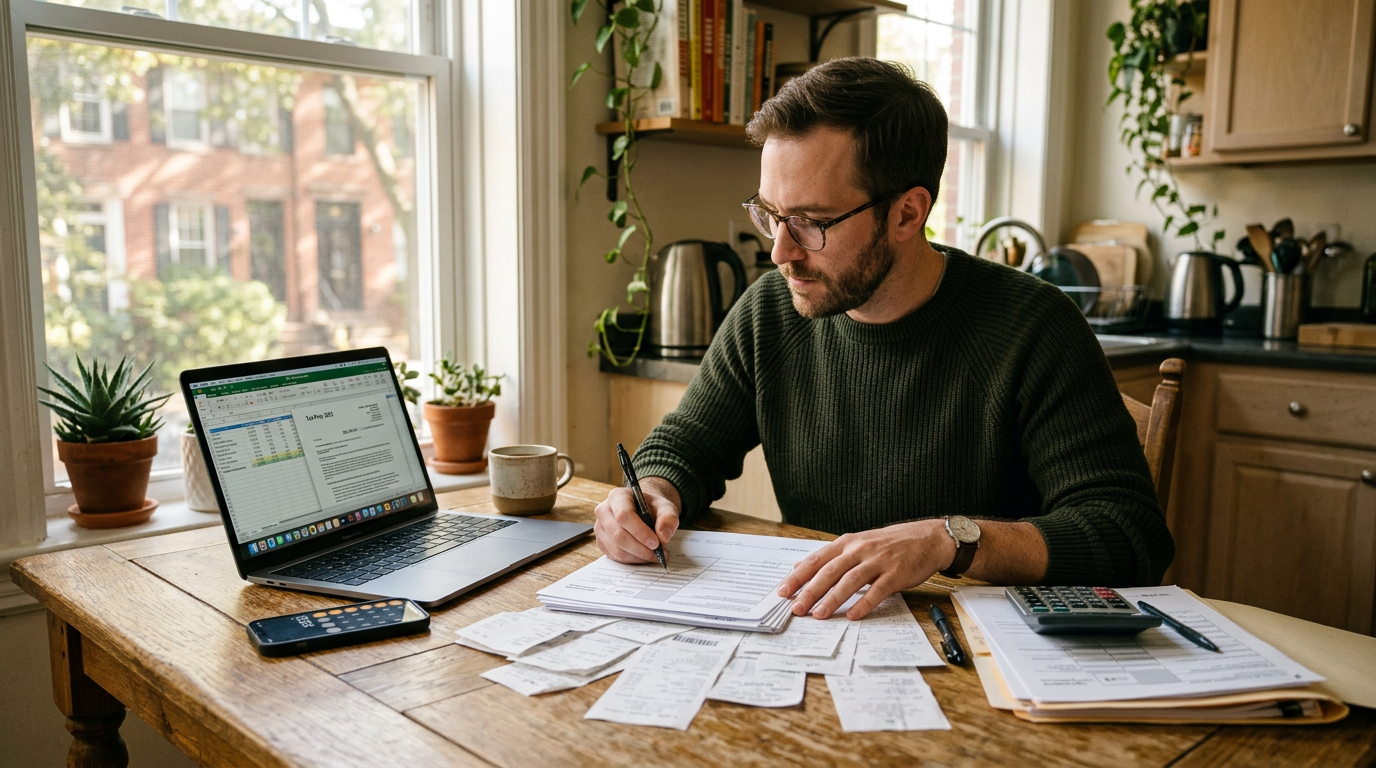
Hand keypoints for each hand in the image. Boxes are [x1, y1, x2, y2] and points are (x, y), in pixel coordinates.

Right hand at [594, 478, 680, 563]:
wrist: (643, 511)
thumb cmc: (652, 508)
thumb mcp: (666, 508)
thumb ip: (668, 519)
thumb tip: (663, 537)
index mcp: (617, 497)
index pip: (623, 516)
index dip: (640, 532)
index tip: (656, 543)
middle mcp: (604, 511)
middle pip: (618, 535)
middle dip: (640, 548)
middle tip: (659, 554)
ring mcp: (600, 528)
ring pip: (617, 549)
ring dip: (638, 557)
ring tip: (655, 556)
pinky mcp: (601, 542)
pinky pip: (615, 557)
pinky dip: (633, 560)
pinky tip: (644, 556)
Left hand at [777, 520, 955, 619]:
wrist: (927, 538)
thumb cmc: (889, 543)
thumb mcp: (857, 543)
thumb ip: (830, 557)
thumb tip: (799, 567)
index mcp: (847, 542)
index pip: (816, 560)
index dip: (798, 577)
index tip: (782, 592)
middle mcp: (859, 549)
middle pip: (829, 572)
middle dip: (810, 591)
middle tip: (796, 609)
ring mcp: (878, 560)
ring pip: (849, 581)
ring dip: (832, 599)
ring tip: (818, 615)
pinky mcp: (895, 573)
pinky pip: (877, 590)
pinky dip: (864, 604)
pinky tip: (853, 616)